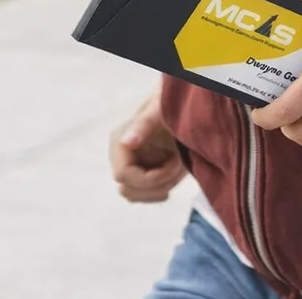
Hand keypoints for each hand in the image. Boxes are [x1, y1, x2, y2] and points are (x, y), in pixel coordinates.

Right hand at [109, 88, 186, 202]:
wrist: (182, 106)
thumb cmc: (170, 105)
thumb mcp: (160, 111)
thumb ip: (143, 125)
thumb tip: (125, 143)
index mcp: (119, 140)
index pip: (123, 175)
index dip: (149, 179)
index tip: (174, 165)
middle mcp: (120, 155)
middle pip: (128, 190)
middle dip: (157, 184)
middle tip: (179, 165)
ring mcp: (129, 166)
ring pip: (135, 196)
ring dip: (161, 188)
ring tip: (179, 166)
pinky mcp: (140, 173)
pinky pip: (144, 195)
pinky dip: (162, 189)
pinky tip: (175, 173)